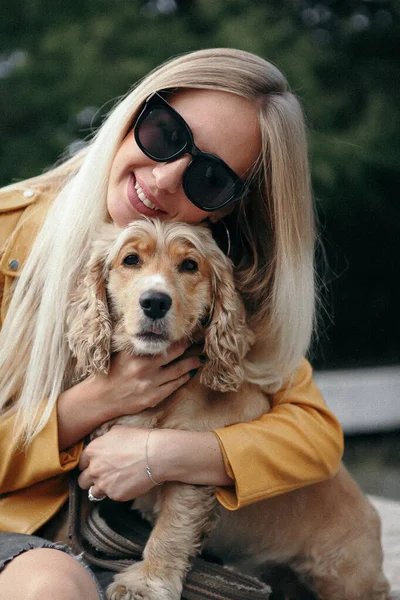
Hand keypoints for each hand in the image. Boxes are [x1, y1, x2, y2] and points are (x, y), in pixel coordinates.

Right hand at [57, 342, 203, 449]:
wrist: (100, 398)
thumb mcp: (122, 353)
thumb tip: (160, 331)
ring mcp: (151, 384)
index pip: (167, 343)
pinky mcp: (153, 397)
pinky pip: (174, 386)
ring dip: (193, 363)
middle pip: (178, 355)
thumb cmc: (111, 371)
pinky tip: (190, 373)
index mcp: (138, 354)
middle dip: (193, 348)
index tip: (193, 331)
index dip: (183, 337)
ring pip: (180, 371)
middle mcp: (146, 368)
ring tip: (201, 357)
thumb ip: (140, 344)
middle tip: (204, 342)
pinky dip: (184, 378)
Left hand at [78, 426, 232, 501]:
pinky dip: (116, 492)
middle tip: (102, 476)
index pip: (80, 463)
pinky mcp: (115, 495)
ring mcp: (103, 484)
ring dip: (100, 488)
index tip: (94, 465)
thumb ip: (103, 439)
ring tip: (112, 483)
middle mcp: (94, 469)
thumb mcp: (117, 430)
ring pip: (93, 492)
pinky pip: (110, 497)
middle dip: (90, 479)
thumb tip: (101, 441)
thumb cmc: (138, 439)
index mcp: (92, 451)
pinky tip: (126, 484)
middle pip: (82, 480)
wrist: (155, 455)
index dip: (88, 464)